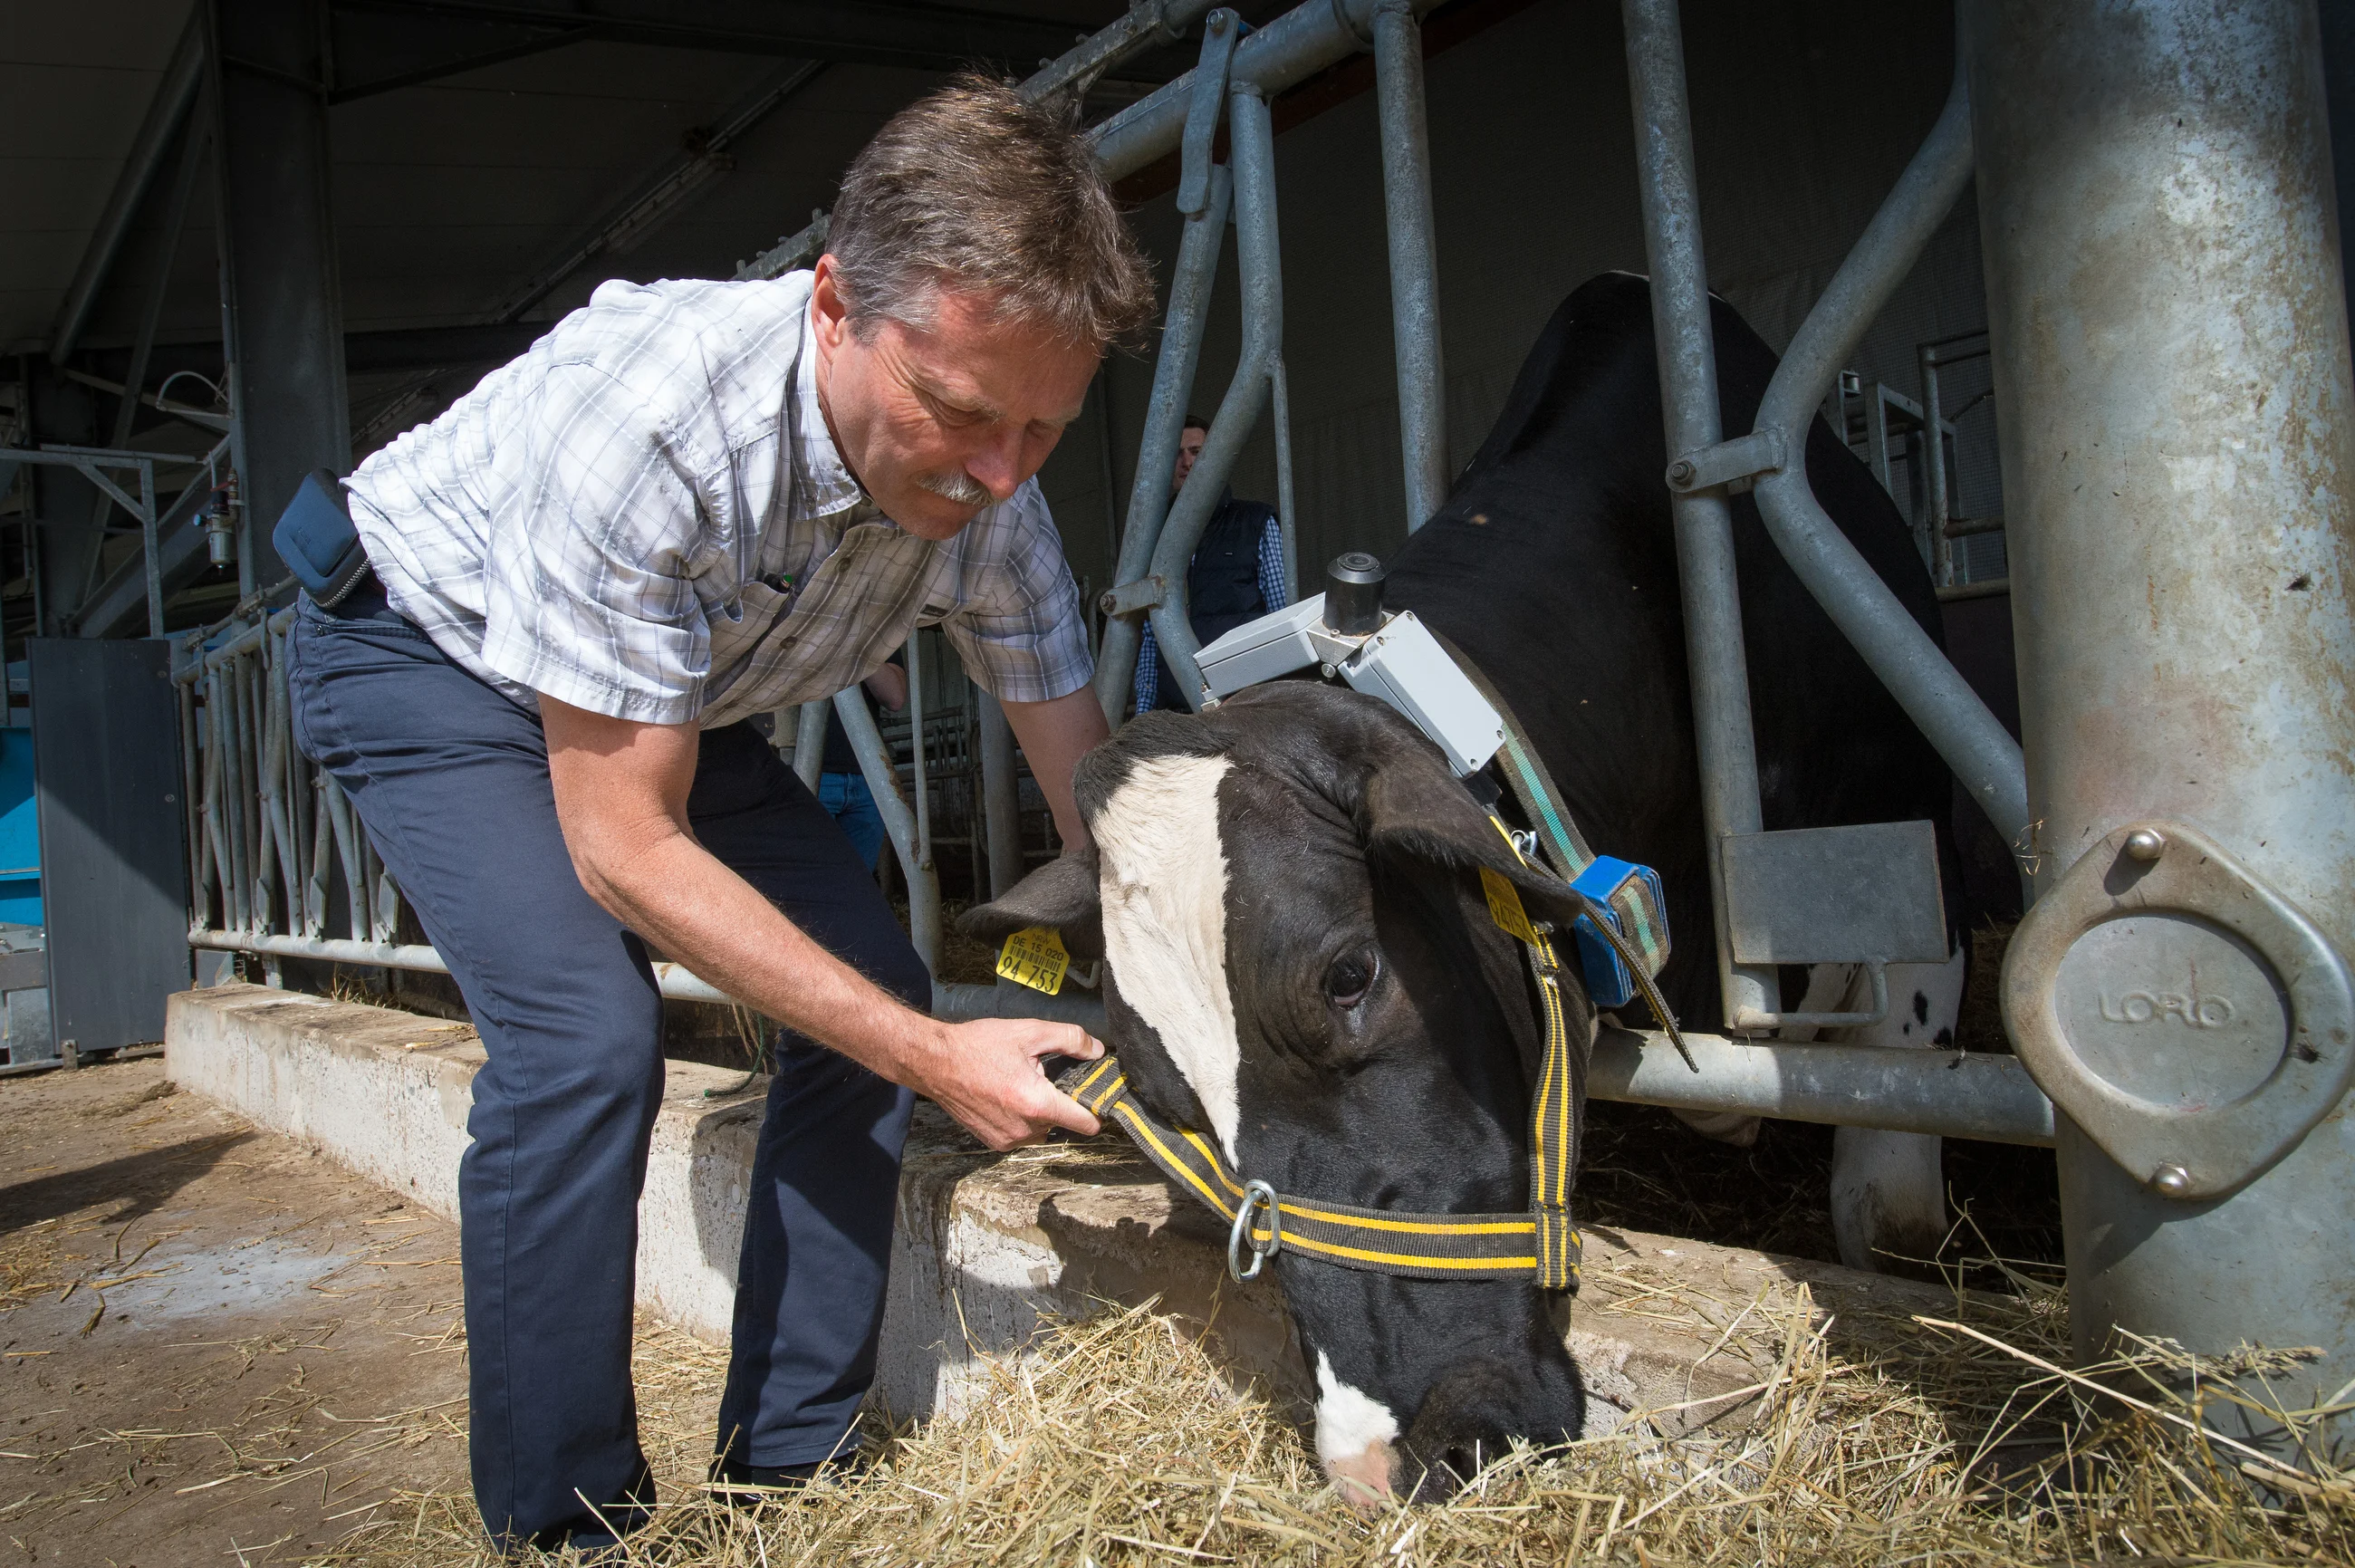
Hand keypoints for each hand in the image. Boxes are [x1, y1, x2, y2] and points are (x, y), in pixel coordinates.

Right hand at [913, 1018, 1104, 1150]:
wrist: (934, 1062)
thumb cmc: (977, 1045)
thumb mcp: (1028, 1032)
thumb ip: (1070, 1039)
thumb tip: (1096, 1050)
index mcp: (1037, 1103)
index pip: (1086, 1124)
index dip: (1096, 1109)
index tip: (1095, 1096)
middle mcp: (1024, 1129)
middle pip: (1063, 1123)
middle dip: (1058, 1101)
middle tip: (1042, 1076)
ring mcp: (1007, 1139)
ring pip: (1042, 1130)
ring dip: (1039, 1112)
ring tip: (1021, 1085)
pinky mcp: (994, 1143)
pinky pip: (1022, 1134)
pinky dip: (1021, 1119)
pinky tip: (1007, 1096)